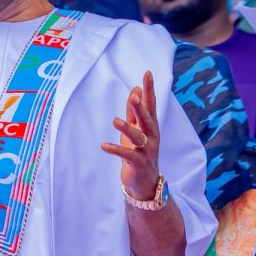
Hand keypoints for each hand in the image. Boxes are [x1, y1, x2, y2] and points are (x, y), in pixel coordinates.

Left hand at [101, 71, 161, 199]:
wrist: (145, 182)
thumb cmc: (139, 151)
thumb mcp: (136, 128)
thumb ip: (135, 110)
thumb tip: (136, 88)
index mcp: (150, 126)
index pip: (151, 104)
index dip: (149, 89)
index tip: (148, 73)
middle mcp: (151, 136)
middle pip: (147, 119)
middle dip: (140, 108)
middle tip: (134, 96)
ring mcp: (147, 150)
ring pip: (138, 137)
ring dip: (127, 128)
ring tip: (115, 120)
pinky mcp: (138, 163)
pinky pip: (127, 155)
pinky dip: (115, 150)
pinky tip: (103, 145)